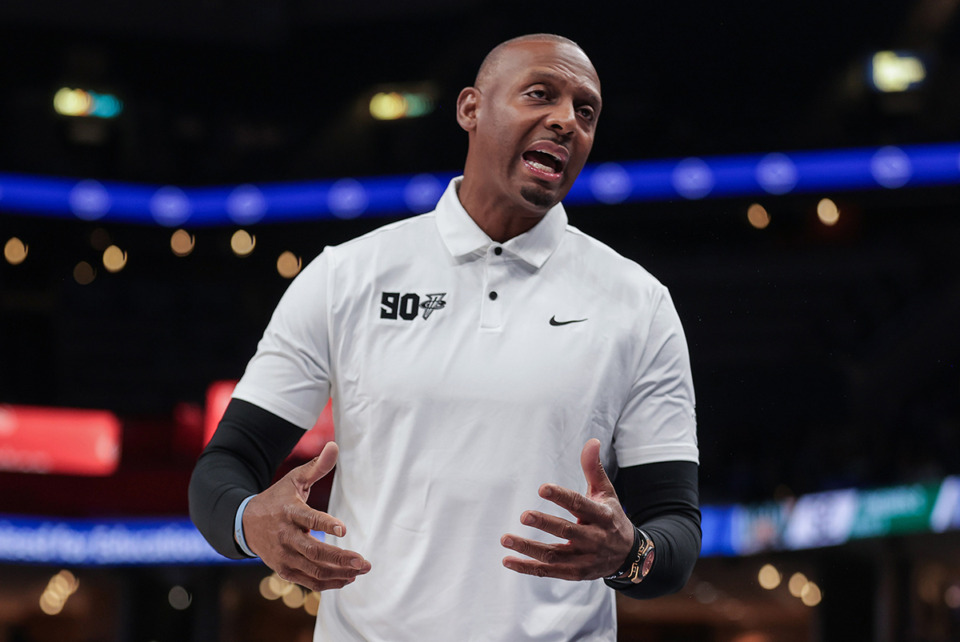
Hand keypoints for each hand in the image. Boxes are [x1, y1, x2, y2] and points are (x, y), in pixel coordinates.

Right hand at [242, 441, 370, 590]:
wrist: (245, 524)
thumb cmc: (277, 499)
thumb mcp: (294, 480)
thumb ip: (316, 466)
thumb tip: (334, 445)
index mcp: (289, 512)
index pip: (308, 519)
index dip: (326, 524)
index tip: (344, 529)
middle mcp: (285, 536)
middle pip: (314, 551)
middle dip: (340, 558)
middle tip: (364, 562)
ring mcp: (283, 556)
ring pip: (313, 570)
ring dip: (339, 573)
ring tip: (361, 570)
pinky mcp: (284, 570)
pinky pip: (308, 581)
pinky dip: (328, 583)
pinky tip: (347, 579)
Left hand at [501, 439, 633, 580]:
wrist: (628, 555)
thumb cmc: (611, 517)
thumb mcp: (606, 493)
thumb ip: (594, 469)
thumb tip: (591, 441)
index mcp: (602, 516)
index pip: (580, 505)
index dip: (561, 497)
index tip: (542, 488)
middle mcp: (594, 539)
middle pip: (567, 531)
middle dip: (545, 524)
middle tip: (524, 515)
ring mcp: (585, 559)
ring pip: (554, 555)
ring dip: (528, 548)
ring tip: (505, 538)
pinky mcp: (576, 573)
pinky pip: (549, 571)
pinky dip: (528, 567)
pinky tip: (508, 560)